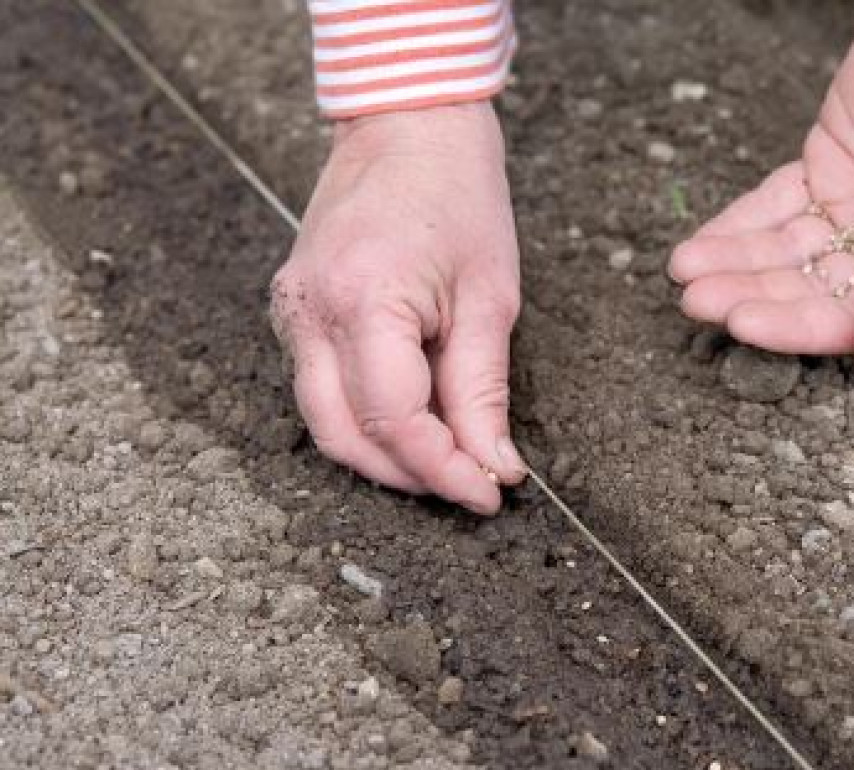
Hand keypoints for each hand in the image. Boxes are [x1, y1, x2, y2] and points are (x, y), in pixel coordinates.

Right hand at [269, 102, 524, 514]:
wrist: (407, 126)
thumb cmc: (457, 197)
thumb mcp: (491, 300)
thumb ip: (484, 392)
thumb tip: (494, 466)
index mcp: (363, 302)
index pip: (395, 423)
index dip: (444, 471)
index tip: (490, 493)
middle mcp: (310, 312)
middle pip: (348, 438)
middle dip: (413, 476)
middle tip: (473, 483)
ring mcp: (291, 311)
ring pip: (326, 424)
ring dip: (386, 457)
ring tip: (449, 459)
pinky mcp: (293, 310)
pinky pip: (320, 391)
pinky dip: (366, 421)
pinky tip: (416, 423)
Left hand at [670, 0, 853, 377]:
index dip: (793, 325)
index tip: (740, 322)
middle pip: (809, 291)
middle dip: (750, 295)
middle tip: (696, 300)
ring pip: (785, 254)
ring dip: (734, 265)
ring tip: (683, 270)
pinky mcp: (825, 174)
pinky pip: (773, 211)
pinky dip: (737, 228)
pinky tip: (700, 244)